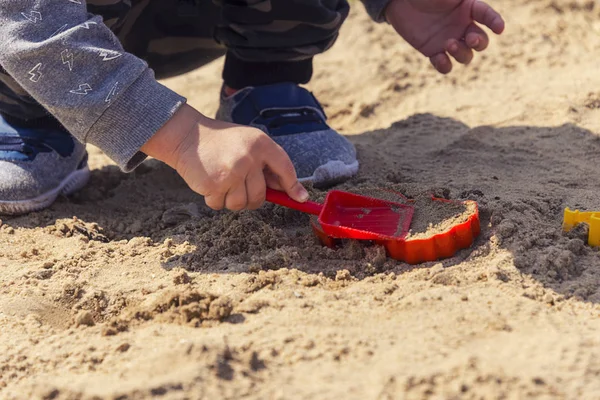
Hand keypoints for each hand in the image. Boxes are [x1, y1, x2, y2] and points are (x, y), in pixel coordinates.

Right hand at [142, 104, 308, 210]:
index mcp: (261, 143)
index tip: (300, 199)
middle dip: (252, 198)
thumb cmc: (221, 142)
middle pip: (261, 195)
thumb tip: (287, 190)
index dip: (293, 186)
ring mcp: (232, 172)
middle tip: (240, 186)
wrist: (187, 136)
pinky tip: (210, 183)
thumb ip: (266, 164)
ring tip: (222, 181)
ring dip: (232, 199)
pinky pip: (221, 205)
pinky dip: (215, 199)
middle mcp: (249, 158)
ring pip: (241, 204)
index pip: (285, 168)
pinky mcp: (215, 184)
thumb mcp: (248, 143)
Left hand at [385, 0, 504, 73]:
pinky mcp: (433, 52)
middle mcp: (462, 26)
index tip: (499, 28)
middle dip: (479, 43)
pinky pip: (445, 65)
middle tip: (469, 39)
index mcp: (468, 8)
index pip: (487, 16)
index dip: (495, 22)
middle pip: (480, 41)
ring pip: (465, 56)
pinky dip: (444, 65)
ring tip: (449, 44)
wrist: (400, 2)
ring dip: (461, 54)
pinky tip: (439, 58)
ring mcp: (449, 40)